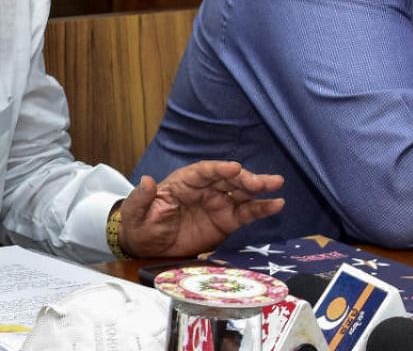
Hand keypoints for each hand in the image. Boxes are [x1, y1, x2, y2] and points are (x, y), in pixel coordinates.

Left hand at [117, 160, 283, 257]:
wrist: (147, 245)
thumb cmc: (141, 224)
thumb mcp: (136, 212)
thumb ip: (142, 197)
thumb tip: (147, 180)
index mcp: (184, 182)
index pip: (203, 171)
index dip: (219, 169)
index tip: (234, 168)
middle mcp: (204, 189)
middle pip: (227, 179)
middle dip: (244, 179)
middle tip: (261, 182)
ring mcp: (217, 204)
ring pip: (241, 192)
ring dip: (259, 188)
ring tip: (276, 185)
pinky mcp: (226, 221)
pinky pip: (246, 213)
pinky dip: (261, 208)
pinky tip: (276, 204)